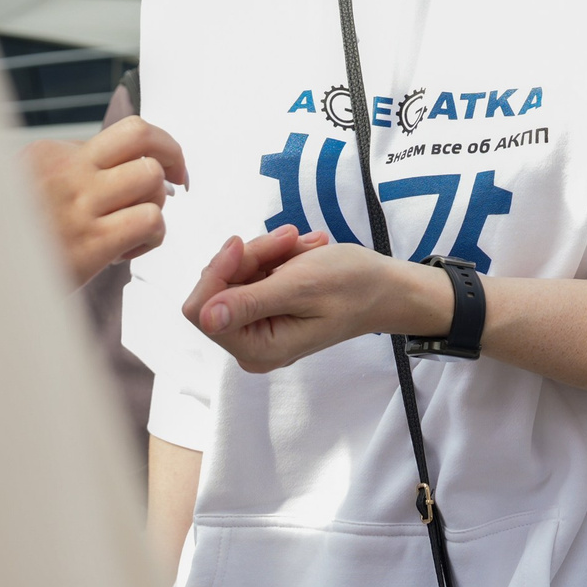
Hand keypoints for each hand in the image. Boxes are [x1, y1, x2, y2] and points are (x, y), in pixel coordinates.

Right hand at [22, 115, 189, 284]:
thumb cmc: (8, 242)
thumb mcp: (26, 187)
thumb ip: (69, 172)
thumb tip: (123, 166)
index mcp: (48, 153)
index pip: (121, 134)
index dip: (148, 152)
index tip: (160, 166)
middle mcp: (65, 171)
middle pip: (143, 136)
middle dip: (172, 155)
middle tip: (178, 178)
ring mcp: (78, 205)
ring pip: (152, 178)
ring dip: (157, 203)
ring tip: (136, 225)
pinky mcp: (91, 244)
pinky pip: (150, 221)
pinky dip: (152, 236)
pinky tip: (126, 251)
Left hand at [182, 231, 451, 372]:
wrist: (384, 286)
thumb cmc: (351, 286)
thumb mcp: (300, 288)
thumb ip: (250, 303)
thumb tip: (204, 317)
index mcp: (257, 349)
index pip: (202, 309)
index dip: (217, 271)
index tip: (242, 242)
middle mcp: (250, 345)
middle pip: (217, 288)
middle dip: (250, 256)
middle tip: (290, 237)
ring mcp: (256, 327)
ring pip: (233, 273)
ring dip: (267, 251)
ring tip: (303, 244)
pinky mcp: (263, 309)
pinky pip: (250, 272)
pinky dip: (274, 254)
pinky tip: (303, 249)